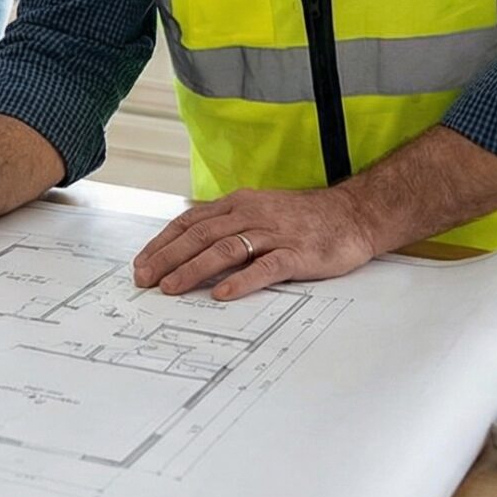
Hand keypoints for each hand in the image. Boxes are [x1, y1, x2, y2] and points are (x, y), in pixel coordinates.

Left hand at [130, 184, 382, 300]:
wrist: (354, 214)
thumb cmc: (304, 218)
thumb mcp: (260, 212)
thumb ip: (228, 226)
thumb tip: (190, 249)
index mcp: (239, 204)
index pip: (191, 222)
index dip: (163, 243)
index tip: (142, 263)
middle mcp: (252, 214)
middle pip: (200, 235)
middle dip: (168, 258)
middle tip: (145, 280)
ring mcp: (275, 234)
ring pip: (225, 249)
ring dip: (194, 269)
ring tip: (172, 288)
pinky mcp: (297, 253)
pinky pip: (265, 267)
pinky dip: (241, 281)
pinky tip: (223, 293)